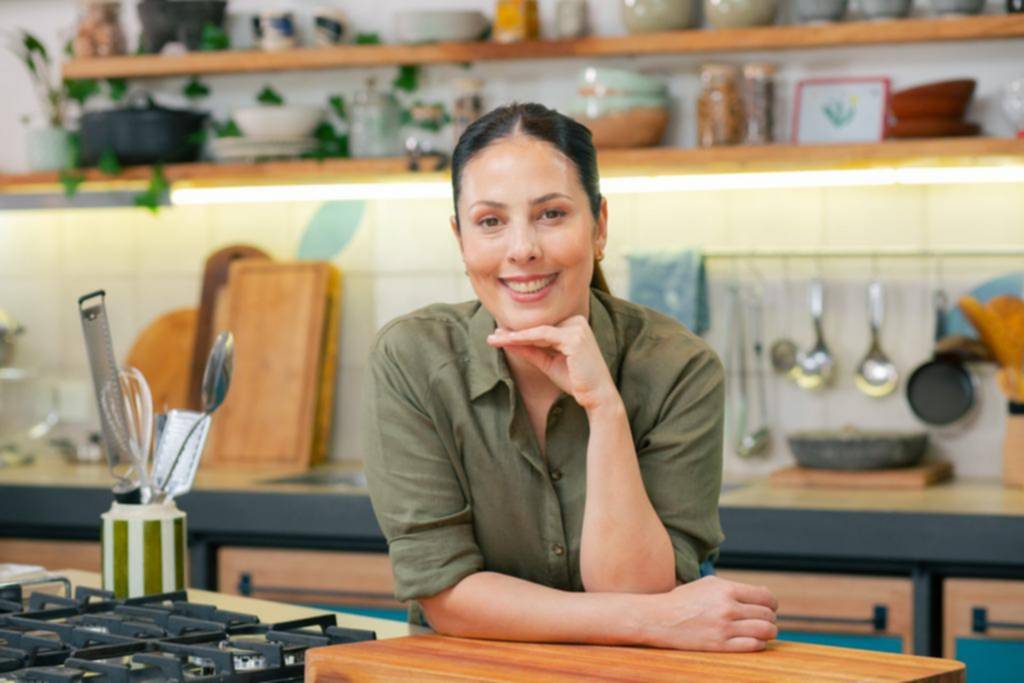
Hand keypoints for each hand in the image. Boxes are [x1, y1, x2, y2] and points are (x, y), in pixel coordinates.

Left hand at [486, 316, 616, 411]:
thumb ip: (530, 350)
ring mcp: (577, 327)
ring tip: (494, 339)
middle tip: (491, 337)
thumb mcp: (548, 362)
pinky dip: (523, 338)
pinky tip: (508, 341)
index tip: (498, 336)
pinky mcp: (574, 337)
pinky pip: (542, 335)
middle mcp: (577, 321)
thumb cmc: (576, 381)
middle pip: (538, 327)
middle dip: (513, 333)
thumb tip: (507, 341)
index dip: (519, 332)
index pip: (541, 328)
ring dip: (514, 335)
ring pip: (537, 330)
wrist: (596, 397)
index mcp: (574, 325)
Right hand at [634, 576, 778, 651]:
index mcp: (726, 589)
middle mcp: (728, 607)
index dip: (772, 603)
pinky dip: (759, 643)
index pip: (765, 596)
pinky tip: (753, 641)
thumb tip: (762, 595)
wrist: (659, 619)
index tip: (769, 607)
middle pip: (767, 615)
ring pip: (766, 631)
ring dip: (769, 632)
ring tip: (763, 632)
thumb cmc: (684, 600)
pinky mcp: (720, 645)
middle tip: (765, 620)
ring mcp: (725, 628)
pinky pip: (753, 645)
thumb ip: (734, 588)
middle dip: (770, 618)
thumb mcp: (708, 584)